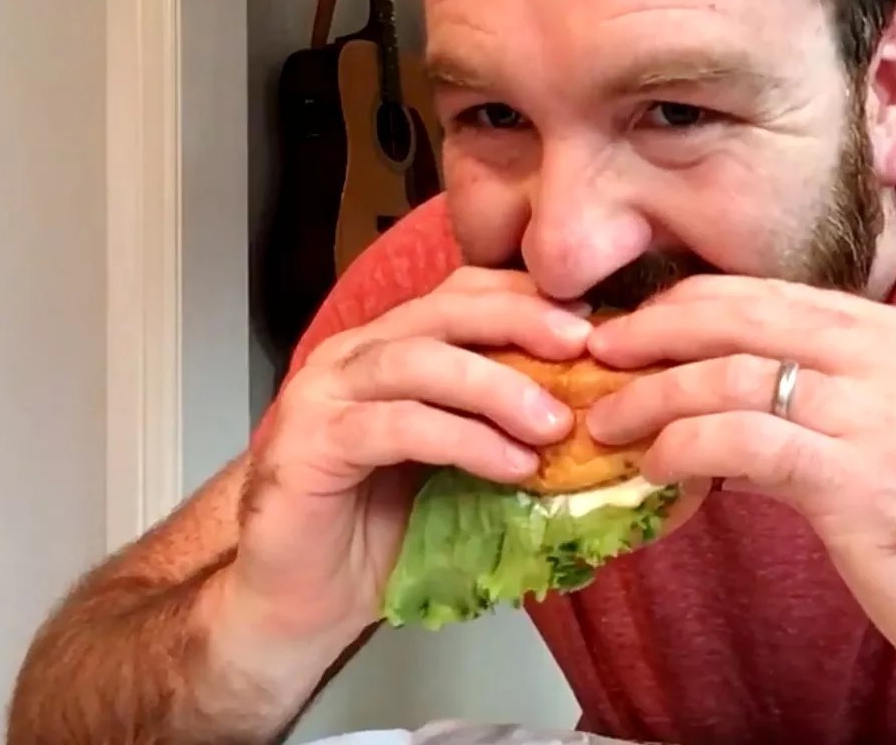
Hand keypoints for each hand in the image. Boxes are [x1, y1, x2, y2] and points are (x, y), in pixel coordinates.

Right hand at [223, 267, 592, 649]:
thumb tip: (593, 409)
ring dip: (497, 387)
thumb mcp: (459, 462)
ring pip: (420, 362)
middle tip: (584, 347)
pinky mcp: (309, 444)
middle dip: (519, 321)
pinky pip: (398, 427)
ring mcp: (323, 393)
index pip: (460, 292)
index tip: (592, 318)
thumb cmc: (385, 530)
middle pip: (443, 310)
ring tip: (556, 425)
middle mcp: (352, 354)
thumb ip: (502, 423)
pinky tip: (513, 467)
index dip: (525, 296)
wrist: (302, 602)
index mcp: (389, 344)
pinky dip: (464, 441)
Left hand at [583, 275, 895, 688]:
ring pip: (738, 375)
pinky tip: (656, 465)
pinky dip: (687, 444)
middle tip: (598, 353)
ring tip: (609, 420)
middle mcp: (895, 358)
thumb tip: (710, 394)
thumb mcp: (884, 432)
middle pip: (747, 316)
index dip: (690, 303)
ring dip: (656, 396)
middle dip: (658, 330)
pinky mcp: (863, 481)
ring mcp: (883, 416)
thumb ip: (812, 398)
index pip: (773, 293)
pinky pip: (749, 440)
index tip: (633, 325)